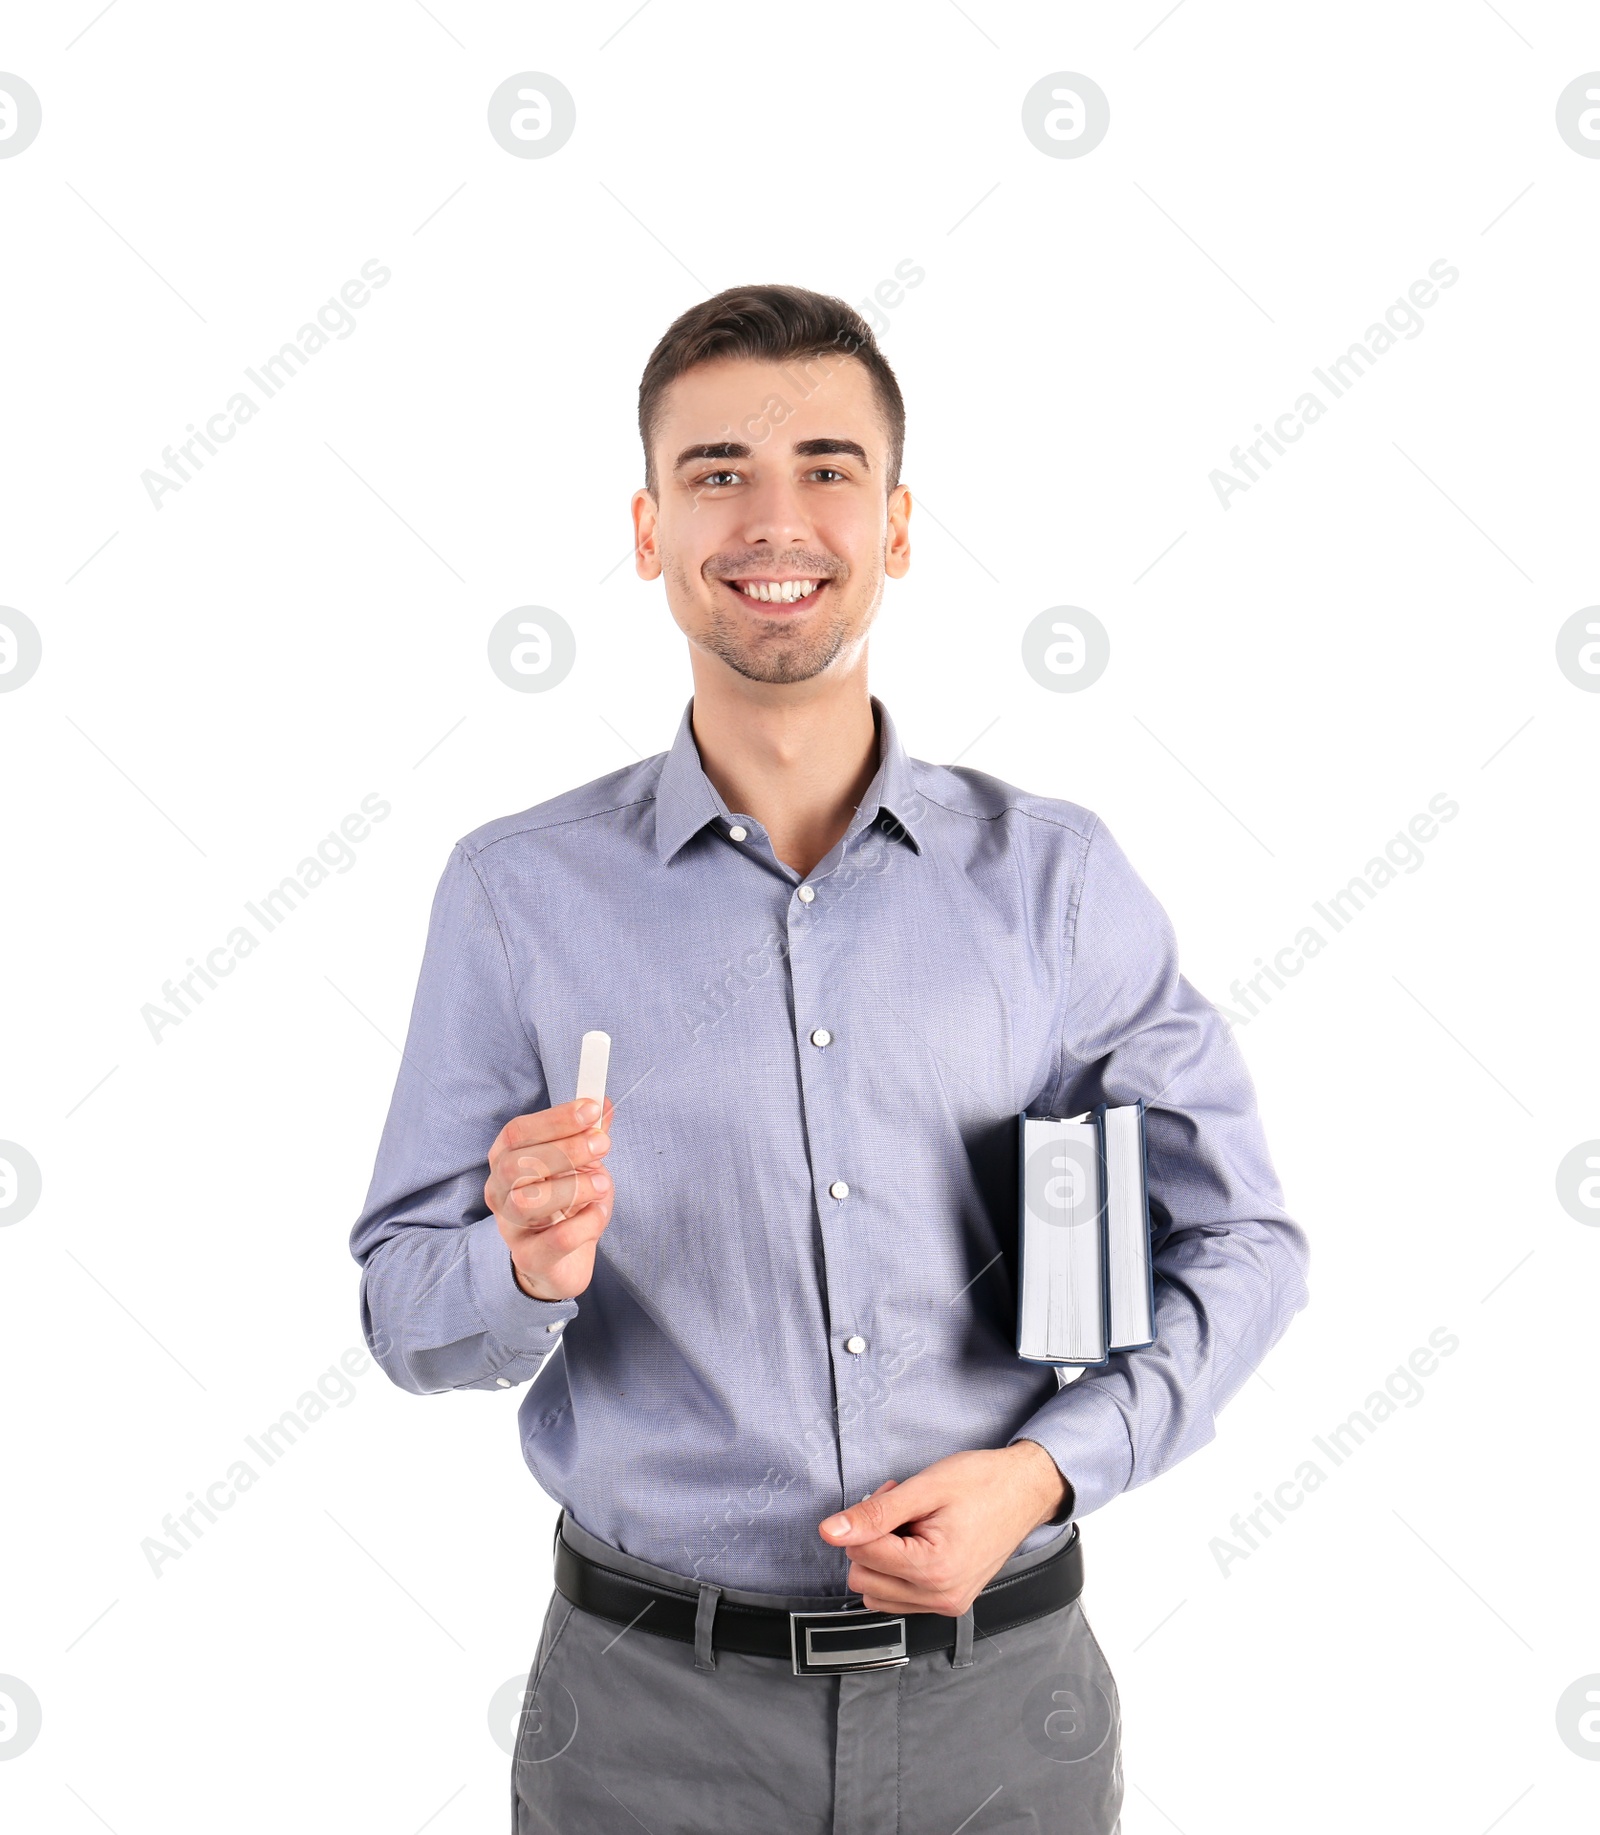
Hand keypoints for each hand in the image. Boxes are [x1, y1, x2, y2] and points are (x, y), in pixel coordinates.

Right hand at [484, 1096, 615, 1300]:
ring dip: (573, 1187)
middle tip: (603, 1145)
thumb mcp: (581, 1164)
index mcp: (505, 1160)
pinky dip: (585, 1223)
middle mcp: (499, 1192)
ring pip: (526, 1201)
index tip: (591, 1109)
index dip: (555, 1119)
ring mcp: (510, 1228)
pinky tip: (599, 1212)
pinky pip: (555, 1240)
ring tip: (603, 1185)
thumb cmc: (568, 1204)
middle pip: (516, 1164)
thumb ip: (589, 1134)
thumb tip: (603, 1103)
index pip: (517, 1132)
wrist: (560, 1261)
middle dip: (564, 1150)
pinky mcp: (531, 1258)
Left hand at [817, 1442, 1068, 1616]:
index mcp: (934, 1568)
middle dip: (872, 1539)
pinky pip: (898, 1598)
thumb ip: (875, 1512)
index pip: (861, 1554)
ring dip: (883, 1557)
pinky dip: (897, 1571)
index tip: (890, 1495)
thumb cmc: (982, 1483)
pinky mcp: (950, 1603)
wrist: (1025, 1490)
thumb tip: (830, 1531)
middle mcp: (940, 1596)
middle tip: (901, 1508)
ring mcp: (947, 1604)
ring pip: (876, 1593)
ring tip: (912, 1525)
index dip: (866, 1518)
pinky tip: (919, 1543)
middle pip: (863, 1577)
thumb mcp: (925, 1487)